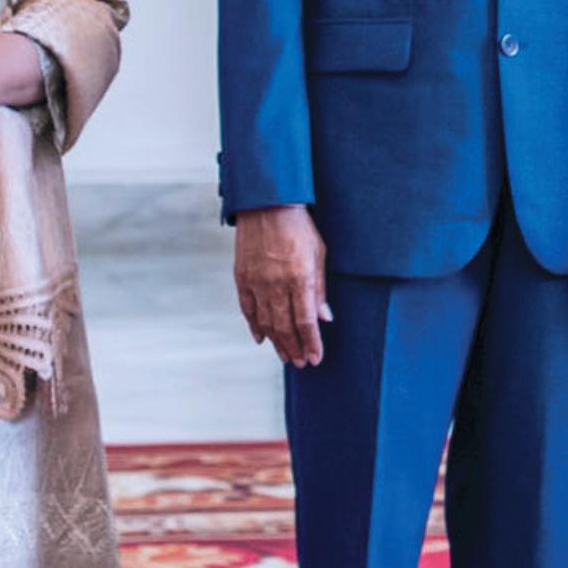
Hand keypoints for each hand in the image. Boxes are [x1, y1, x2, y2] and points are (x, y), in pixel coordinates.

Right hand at [234, 203, 330, 365]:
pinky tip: (262, 338)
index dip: (311, 343)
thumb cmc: (299, 227)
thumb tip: (324, 317)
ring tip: (285, 356)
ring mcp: (257, 282)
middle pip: (285, 327)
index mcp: (300, 277)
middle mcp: (277, 283)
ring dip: (277, 342)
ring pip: (266, 322)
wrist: (267, 204)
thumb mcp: (319, 253)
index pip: (306, 321)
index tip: (315, 358)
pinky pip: (247, 308)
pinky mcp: (242, 277)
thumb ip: (320, 288)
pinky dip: (254, 326)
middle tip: (300, 363)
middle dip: (294, 348)